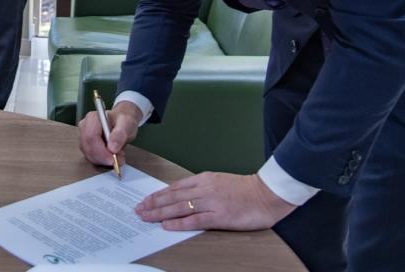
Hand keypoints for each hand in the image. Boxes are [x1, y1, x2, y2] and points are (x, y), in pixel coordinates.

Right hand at [78, 101, 141, 167]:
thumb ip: (120, 133)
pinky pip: (91, 158)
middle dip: (103, 158)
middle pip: (88, 147)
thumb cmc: (124, 121)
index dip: (101, 151)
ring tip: (118, 156)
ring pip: (89, 155)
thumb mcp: (127, 124)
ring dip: (103, 160)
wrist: (123, 123)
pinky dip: (102, 161)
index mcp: (92, 118)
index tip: (113, 159)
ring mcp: (84, 137)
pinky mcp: (86, 146)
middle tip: (119, 160)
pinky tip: (112, 157)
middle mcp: (84, 127)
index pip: (91, 137)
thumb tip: (112, 148)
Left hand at [135, 172, 297, 230]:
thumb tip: (183, 195)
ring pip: (178, 207)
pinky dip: (178, 223)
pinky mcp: (219, 216)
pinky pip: (194, 220)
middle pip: (172, 196)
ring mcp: (211, 202)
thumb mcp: (219, 182)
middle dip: (153, 203)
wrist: (267, 194)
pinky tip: (166, 225)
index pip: (174, 187)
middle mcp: (204, 189)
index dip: (157, 194)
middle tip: (138, 209)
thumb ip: (202, 188)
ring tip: (145, 216)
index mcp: (204, 179)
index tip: (145, 200)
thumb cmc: (245, 189)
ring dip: (159, 212)